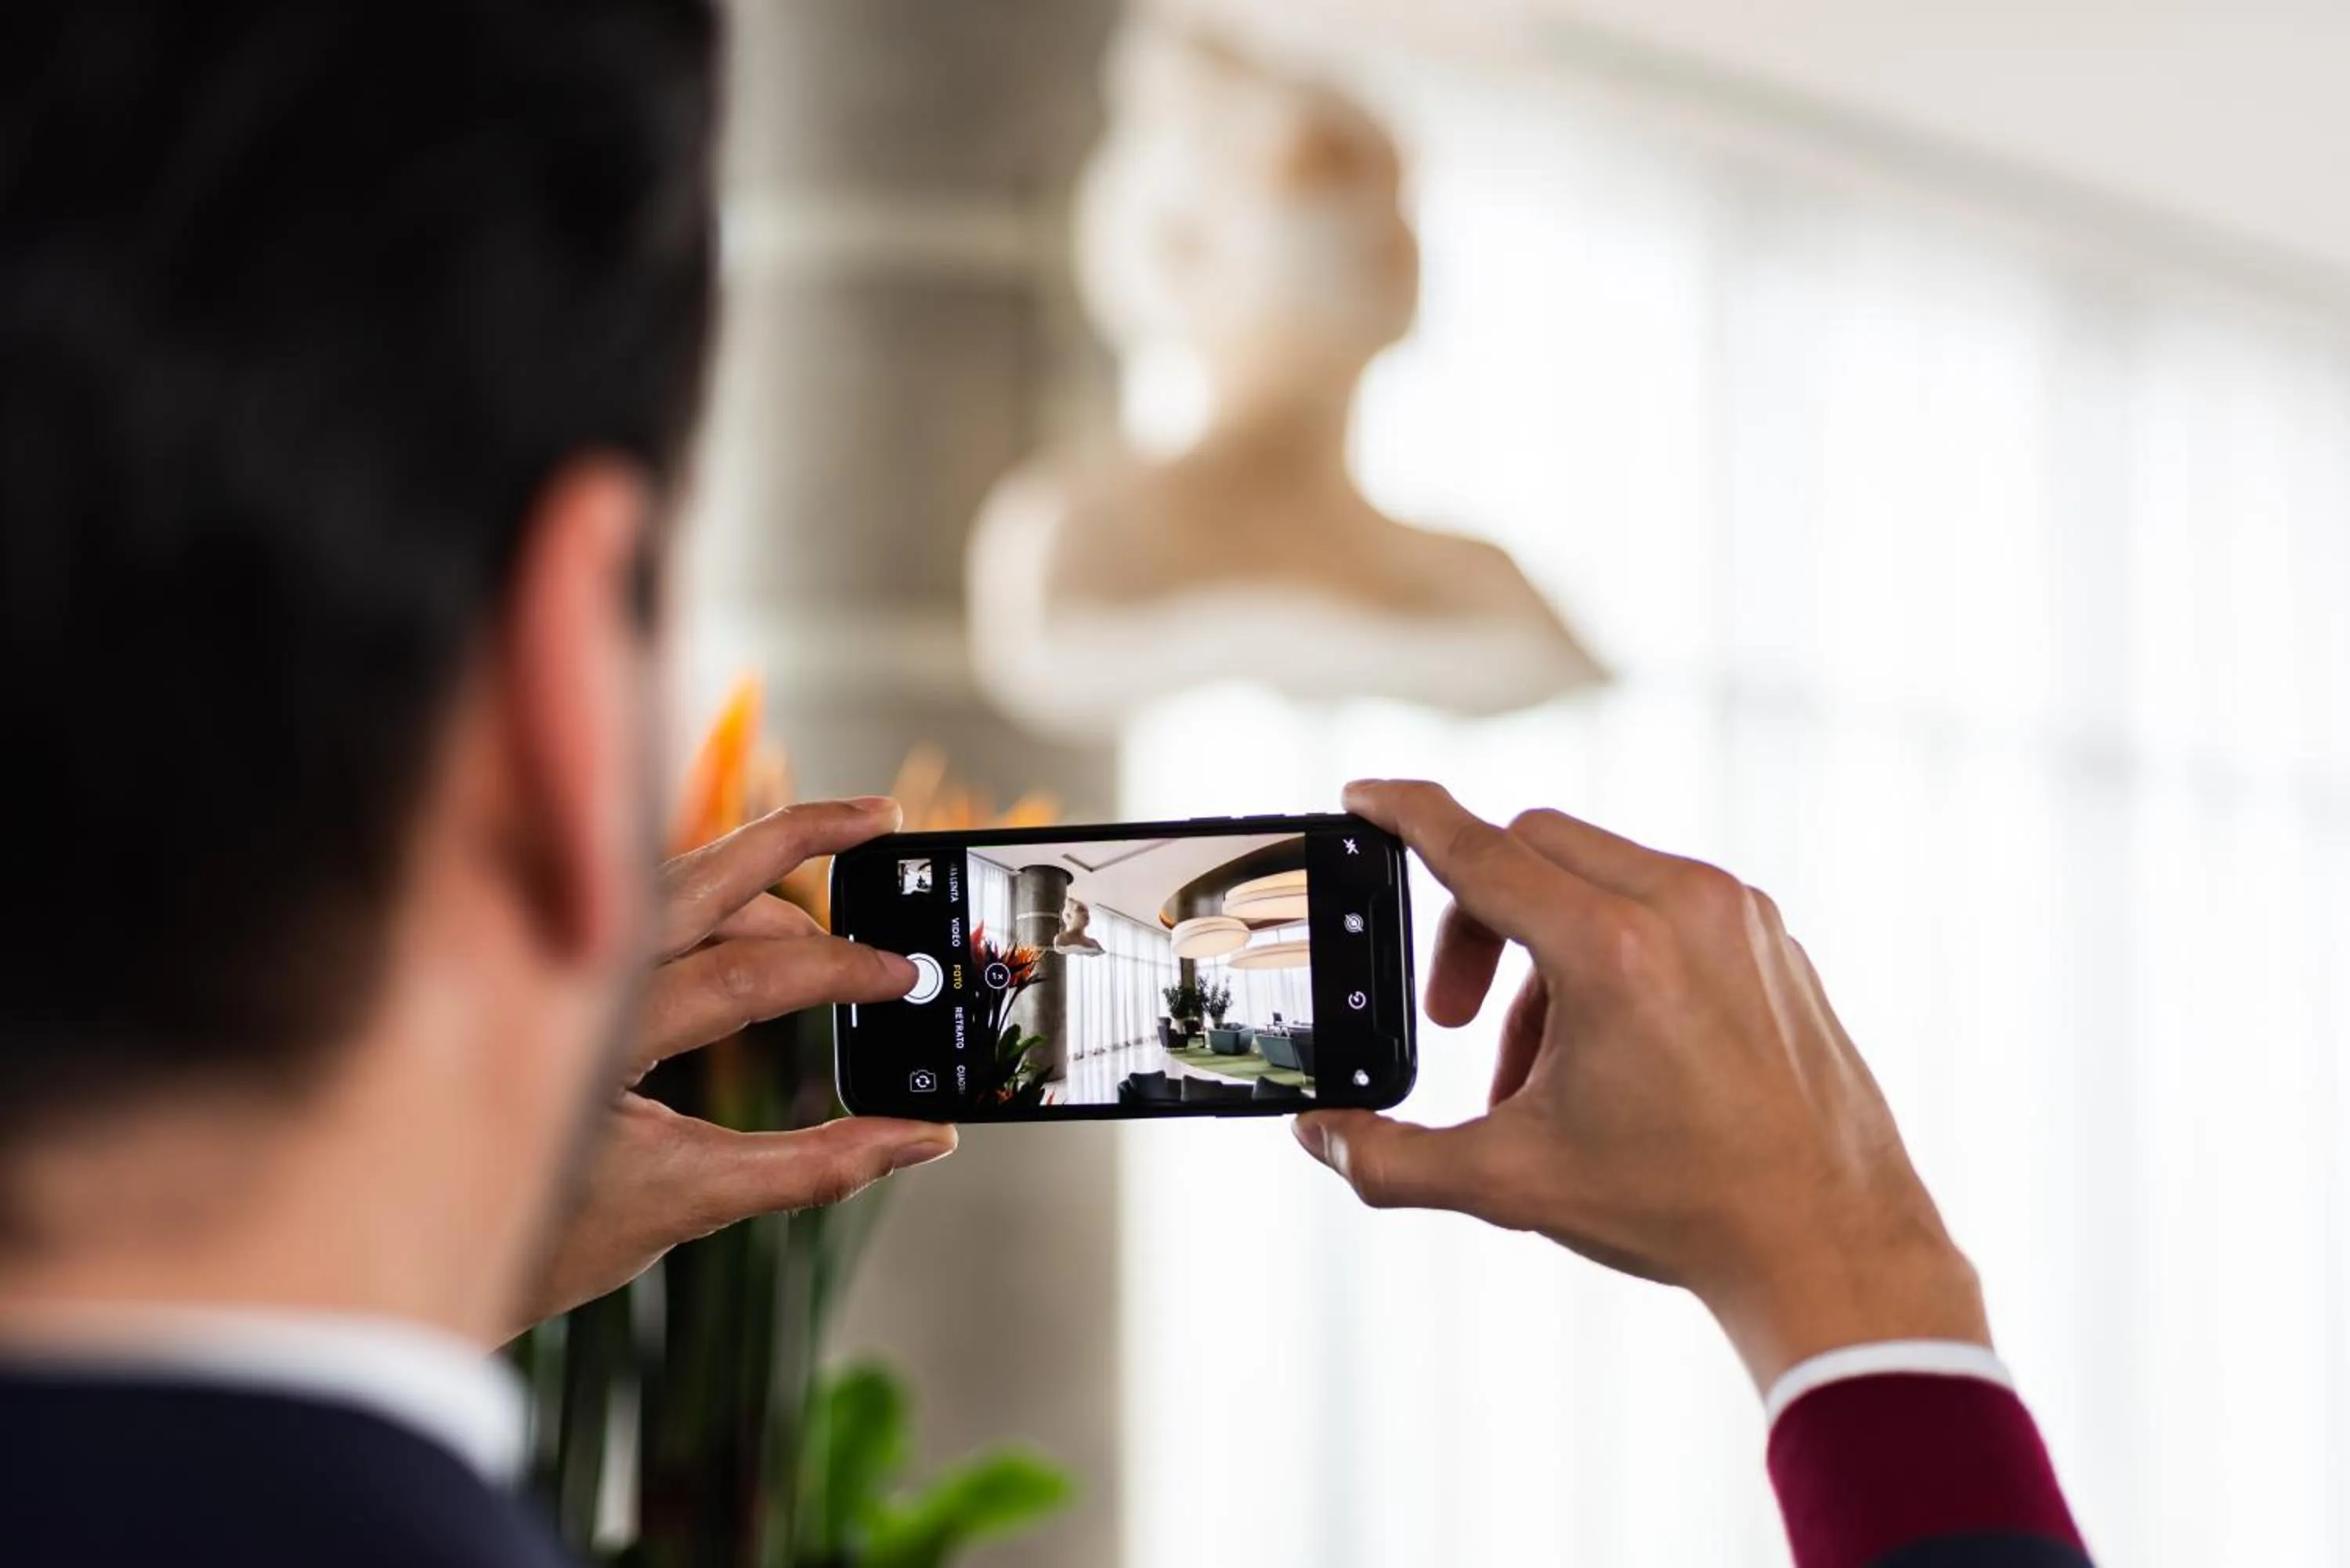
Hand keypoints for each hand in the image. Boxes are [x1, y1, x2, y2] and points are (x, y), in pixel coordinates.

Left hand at [517, 797, 954, 1332]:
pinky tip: (750, 929)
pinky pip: (640, 907)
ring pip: (671, 884)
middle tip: (884, 820)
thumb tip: (921, 1140)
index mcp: (588, 1034)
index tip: (904, 978)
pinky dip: (710, 907)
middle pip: (700, 872)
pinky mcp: (540, 960)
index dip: (838, 970)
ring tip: (826, 923)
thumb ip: (816, 1166)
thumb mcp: (688, 1201)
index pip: (742, 974)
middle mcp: (557, 971)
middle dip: (801, 835)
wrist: (416, 1247)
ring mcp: (541, 955)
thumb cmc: (537, 1235)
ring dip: (756, 887)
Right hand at [1294, 780, 1987, 1390]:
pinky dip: (1613, 951)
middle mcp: (1681, 906)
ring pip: (1599, 874)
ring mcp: (1736, 916)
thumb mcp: (1512, 1183)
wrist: (1832, 1244)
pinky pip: (1665, 903)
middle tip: (1457, 1017)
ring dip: (1544, 946)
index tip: (1367, 797)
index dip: (1408, 815)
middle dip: (1476, 921)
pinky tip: (1616, 1052)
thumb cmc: (1679, 1210)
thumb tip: (1316, 1138)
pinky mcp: (1772, 938)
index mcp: (1610, 948)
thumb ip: (1394, 1160)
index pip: (1478, 848)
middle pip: (1532, 848)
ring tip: (1544, 1065)